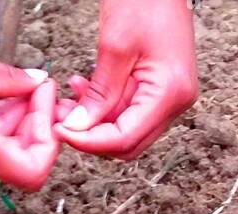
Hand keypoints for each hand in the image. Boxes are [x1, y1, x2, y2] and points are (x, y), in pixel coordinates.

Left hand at [56, 0, 197, 159]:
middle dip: (93, 137)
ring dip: (97, 122)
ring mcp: (171, 97)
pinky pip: (131, 111)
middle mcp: (176, 102)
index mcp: (170, 93)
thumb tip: (80, 127)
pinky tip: (85, 89)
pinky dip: (106, 107)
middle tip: (61, 121)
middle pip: (130, 142)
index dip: (91, 141)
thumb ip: (99, 93)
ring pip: (128, 130)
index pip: (126, 137)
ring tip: (69, 102)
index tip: (61, 131)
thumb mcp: (115, 46)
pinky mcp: (161, 89)